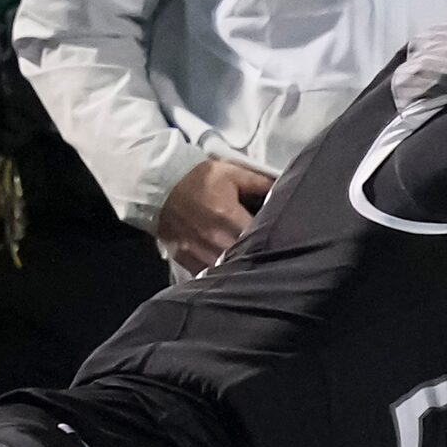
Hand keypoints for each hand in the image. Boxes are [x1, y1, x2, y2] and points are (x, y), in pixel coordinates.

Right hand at [157, 157, 272, 274]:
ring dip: (239, 267)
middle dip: (258, 257)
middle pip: (246, 258)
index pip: (260, 237)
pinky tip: (228, 269)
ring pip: (228, 271)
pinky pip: (207, 274)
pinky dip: (219, 273)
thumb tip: (286, 190)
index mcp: (228, 217)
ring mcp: (199, 253)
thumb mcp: (233, 173)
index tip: (282, 238)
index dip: (274, 239)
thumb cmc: (199, 179)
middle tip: (268, 253)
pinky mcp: (186, 260)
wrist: (161, 187)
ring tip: (250, 264)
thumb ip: (261, 183)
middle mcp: (214, 240)